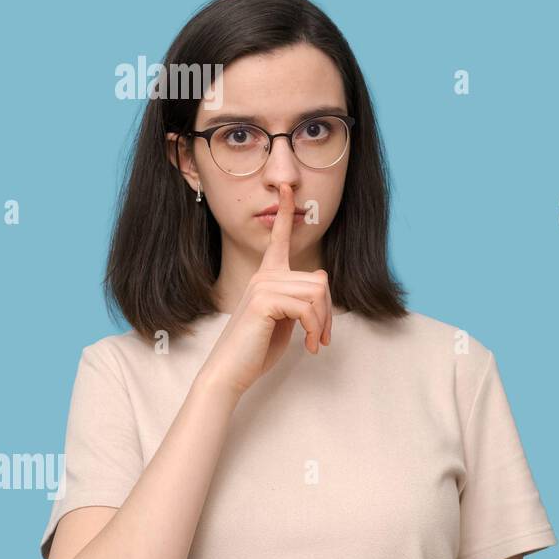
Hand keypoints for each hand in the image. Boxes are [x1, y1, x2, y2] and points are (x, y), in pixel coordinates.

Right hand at [196, 182, 333, 397]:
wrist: (230, 373)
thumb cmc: (256, 349)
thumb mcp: (286, 320)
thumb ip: (300, 298)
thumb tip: (320, 274)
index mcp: (267, 276)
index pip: (278, 239)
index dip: (285, 213)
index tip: (287, 185)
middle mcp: (264, 276)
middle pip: (319, 281)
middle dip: (328, 313)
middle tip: (321, 338)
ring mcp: (263, 286)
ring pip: (317, 294)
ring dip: (322, 324)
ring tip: (314, 344)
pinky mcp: (265, 301)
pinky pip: (308, 308)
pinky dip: (314, 330)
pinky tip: (308, 346)